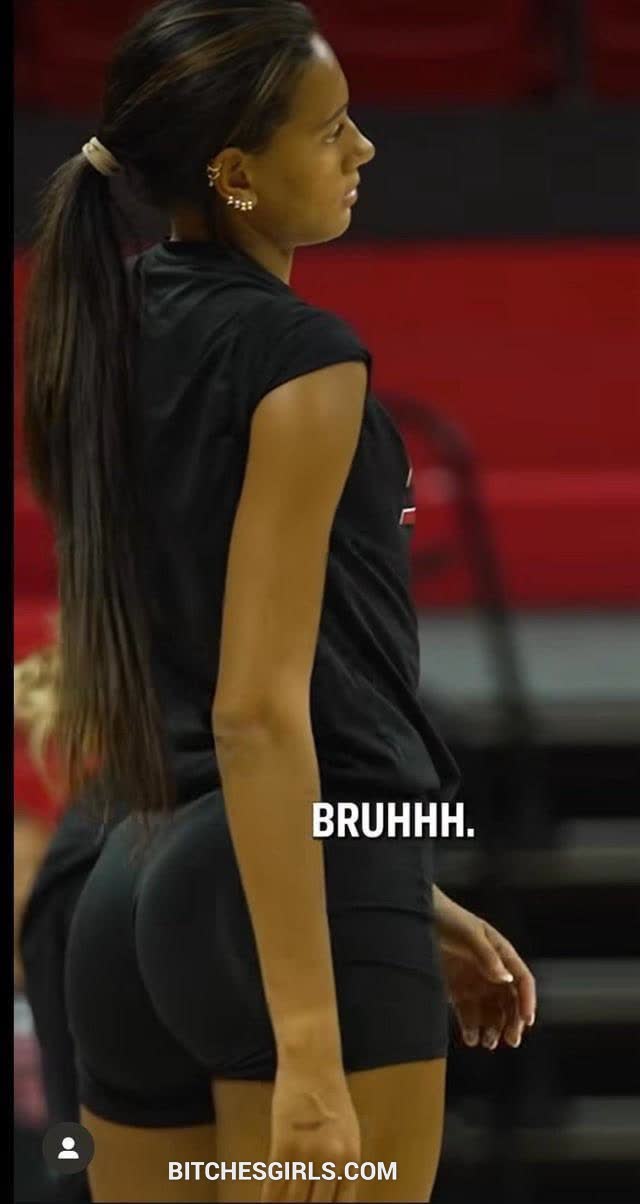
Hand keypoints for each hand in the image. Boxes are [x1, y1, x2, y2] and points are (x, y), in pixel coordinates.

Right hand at [262, 1062, 360, 1202]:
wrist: (313, 1064)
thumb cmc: (332, 1096)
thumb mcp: (349, 1133)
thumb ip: (342, 1165)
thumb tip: (331, 1194)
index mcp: (351, 1159)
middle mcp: (331, 1162)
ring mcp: (307, 1154)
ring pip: (293, 1201)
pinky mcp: (284, 1144)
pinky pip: (274, 1184)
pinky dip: (268, 1199)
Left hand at [433, 886, 535, 1050]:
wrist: (417, 918)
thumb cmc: (449, 920)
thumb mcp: (469, 934)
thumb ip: (487, 955)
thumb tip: (506, 978)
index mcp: (501, 954)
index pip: (522, 980)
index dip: (527, 1000)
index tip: (527, 1021)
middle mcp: (492, 971)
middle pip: (510, 1002)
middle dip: (512, 1022)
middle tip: (511, 1040)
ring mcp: (475, 983)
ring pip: (491, 1012)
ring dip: (493, 1029)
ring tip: (487, 1043)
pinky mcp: (457, 992)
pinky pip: (468, 1015)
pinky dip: (471, 1029)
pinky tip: (470, 1039)